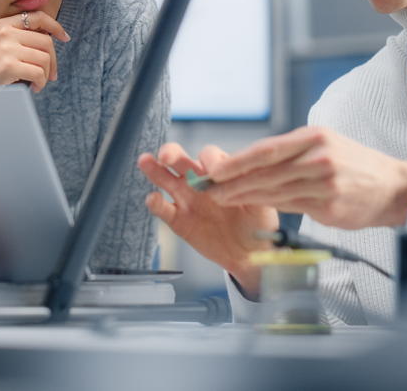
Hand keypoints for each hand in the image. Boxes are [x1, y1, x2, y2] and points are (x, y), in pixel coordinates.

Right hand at [0, 11, 69, 92]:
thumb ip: (16, 37)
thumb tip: (46, 42)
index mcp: (4, 23)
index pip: (38, 17)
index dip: (55, 26)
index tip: (64, 37)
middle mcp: (6, 31)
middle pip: (46, 41)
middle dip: (53, 60)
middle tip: (52, 73)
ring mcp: (7, 47)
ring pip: (45, 58)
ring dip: (46, 74)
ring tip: (39, 82)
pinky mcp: (8, 65)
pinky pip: (38, 73)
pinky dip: (41, 82)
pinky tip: (35, 87)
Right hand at [138, 142, 277, 296]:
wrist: (250, 253)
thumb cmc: (257, 222)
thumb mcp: (262, 202)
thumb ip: (251, 187)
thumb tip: (245, 174)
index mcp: (219, 172)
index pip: (209, 155)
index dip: (210, 160)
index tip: (215, 172)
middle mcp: (199, 180)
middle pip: (181, 159)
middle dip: (172, 153)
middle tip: (166, 156)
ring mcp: (186, 199)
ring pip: (165, 179)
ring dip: (154, 169)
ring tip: (145, 161)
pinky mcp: (178, 219)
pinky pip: (163, 209)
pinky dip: (155, 203)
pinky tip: (152, 198)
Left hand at [205, 126, 406, 229]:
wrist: (393, 187)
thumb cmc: (352, 164)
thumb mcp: (323, 144)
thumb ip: (289, 152)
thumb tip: (248, 161)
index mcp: (313, 138)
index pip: (267, 149)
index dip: (238, 160)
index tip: (216, 169)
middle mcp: (318, 158)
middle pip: (266, 171)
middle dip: (234, 181)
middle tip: (211, 188)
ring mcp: (325, 183)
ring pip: (275, 191)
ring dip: (245, 196)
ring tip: (224, 199)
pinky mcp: (330, 205)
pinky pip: (292, 206)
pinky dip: (269, 206)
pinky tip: (253, 206)